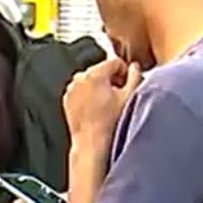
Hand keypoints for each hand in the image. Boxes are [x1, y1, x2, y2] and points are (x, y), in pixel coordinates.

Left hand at [63, 57, 141, 184]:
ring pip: (91, 80)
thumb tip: (134, 67)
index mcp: (94, 74)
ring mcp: (71, 89)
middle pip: (102, 70)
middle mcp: (79, 79)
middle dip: (112, 79)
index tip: (128, 84)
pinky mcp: (67, 100)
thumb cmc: (110, 121)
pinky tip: (97, 108)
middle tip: (119, 95)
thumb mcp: (130, 95)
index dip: (125, 72)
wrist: (91, 141)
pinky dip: (90, 95)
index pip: (115, 61)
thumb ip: (135, 75)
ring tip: (108, 103)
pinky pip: (82, 91)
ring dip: (101, 87)